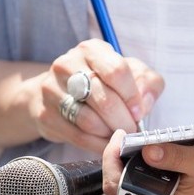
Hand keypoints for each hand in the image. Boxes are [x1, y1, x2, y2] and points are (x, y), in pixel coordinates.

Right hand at [28, 39, 163, 152]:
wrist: (57, 93)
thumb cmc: (101, 82)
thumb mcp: (129, 73)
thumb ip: (147, 82)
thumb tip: (145, 102)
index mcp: (91, 50)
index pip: (117, 71)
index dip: (132, 96)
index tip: (139, 112)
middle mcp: (67, 65)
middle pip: (104, 99)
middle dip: (123, 120)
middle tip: (131, 130)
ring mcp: (52, 90)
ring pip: (89, 121)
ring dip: (110, 133)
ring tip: (117, 135)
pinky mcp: (46, 115)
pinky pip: (78, 137)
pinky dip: (97, 144)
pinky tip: (105, 143)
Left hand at [97, 130, 193, 194]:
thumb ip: (174, 157)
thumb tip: (148, 151)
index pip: (117, 194)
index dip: (110, 166)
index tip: (119, 140)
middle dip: (108, 172)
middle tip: (119, 141)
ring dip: (111, 179)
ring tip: (120, 149)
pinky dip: (119, 186)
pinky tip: (124, 162)